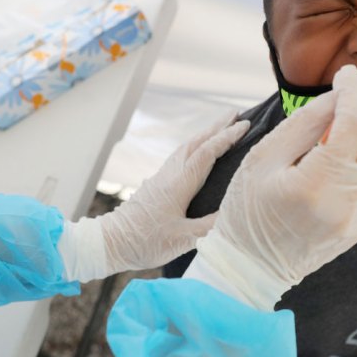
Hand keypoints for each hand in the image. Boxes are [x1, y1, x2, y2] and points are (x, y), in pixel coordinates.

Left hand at [59, 111, 248, 282]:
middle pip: (196, 142)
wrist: (112, 242)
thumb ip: (210, 226)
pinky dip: (194, 147)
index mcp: (179, 183)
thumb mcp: (182, 239)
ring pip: (186, 147)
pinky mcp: (156, 184)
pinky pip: (179, 156)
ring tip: (221, 128)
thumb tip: (234, 213)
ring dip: (205, 135)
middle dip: (218, 127)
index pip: (207, 153)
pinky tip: (197, 152)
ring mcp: (161, 177)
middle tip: (237, 114)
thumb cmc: (145, 242)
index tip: (245, 125)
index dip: (227, 137)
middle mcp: (170, 174)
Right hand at [184, 65, 356, 309]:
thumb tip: (337, 96)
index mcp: (316, 185)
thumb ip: (304, 123)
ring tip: (354, 103)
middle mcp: (346, 203)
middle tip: (354, 82)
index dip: (353, 92)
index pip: (353, 124)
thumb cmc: (246, 211)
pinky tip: (352, 137)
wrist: (250, 269)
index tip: (343, 73)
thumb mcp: (263, 158)